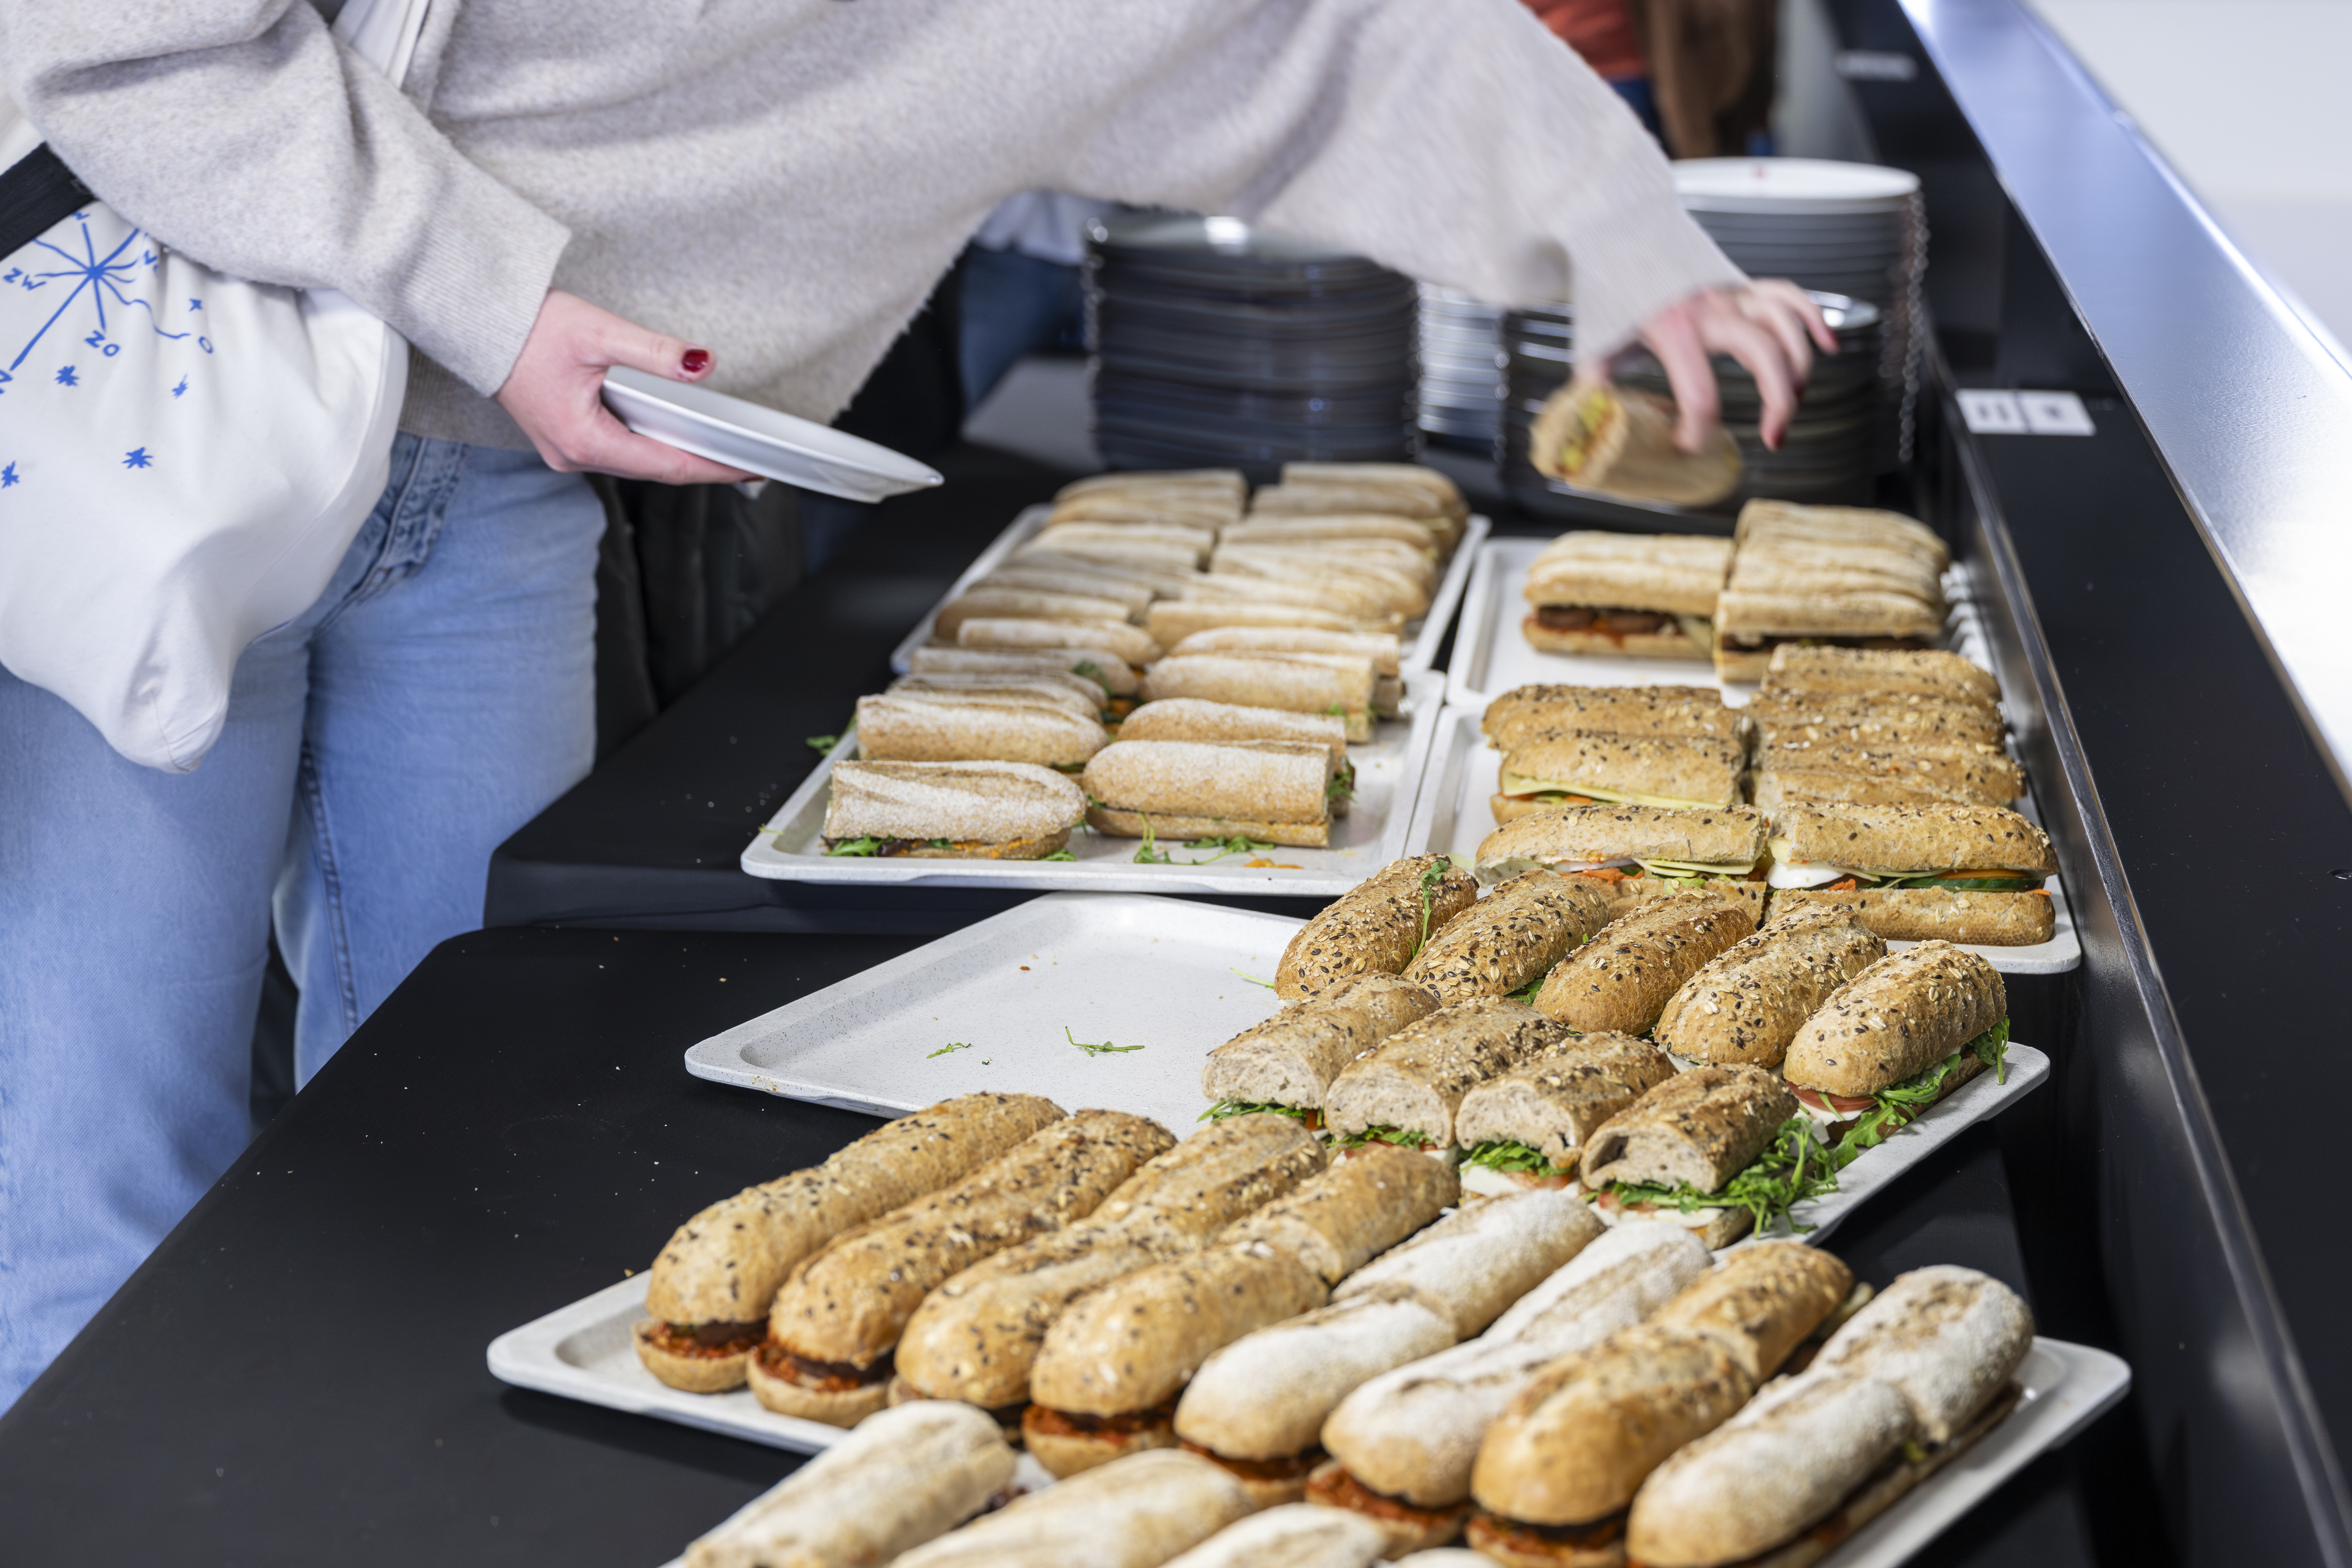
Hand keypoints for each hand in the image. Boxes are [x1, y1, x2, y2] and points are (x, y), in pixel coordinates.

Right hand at [494, 290, 753, 483]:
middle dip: (699, 465)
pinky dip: (647, 442)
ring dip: (673, 454)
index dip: (712, 469)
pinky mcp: (563, 437)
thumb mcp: (598, 335)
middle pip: (653, 469)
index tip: (748, 469)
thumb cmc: (526, 328)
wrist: (478, 322)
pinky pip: (617, 448)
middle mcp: (573, 455)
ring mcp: (566, 449)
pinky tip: (671, 433)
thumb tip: (701, 364)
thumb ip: (654, 353)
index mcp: (583, 440)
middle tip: (745, 461)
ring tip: (718, 450)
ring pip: (635, 460)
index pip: (666, 466)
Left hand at [1615, 281, 1837, 452]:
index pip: (1700, 391)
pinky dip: (1814, 319)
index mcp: (1674, 330)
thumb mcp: (1597, 341)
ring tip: (1791, 401)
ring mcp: (1732, 294)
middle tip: (1774, 435)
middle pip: (1765, 355)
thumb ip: (1597, 381)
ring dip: (1799, 368)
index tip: (1689, 444)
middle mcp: (1712, 309)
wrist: (1621, 240)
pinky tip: (1827, 346)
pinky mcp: (1743, 286)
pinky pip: (1789, 295)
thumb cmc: (1613, 292)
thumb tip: (1596, 413)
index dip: (1699, 429)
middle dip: (1780, 401)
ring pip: (1786, 328)